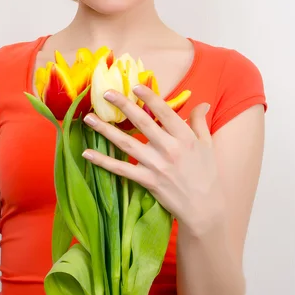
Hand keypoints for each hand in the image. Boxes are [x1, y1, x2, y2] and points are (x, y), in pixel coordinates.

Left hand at [82, 84, 225, 234]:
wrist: (204, 209)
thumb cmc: (206, 174)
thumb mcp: (207, 145)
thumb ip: (200, 122)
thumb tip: (202, 103)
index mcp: (185, 137)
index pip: (164, 112)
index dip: (149, 98)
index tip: (135, 85)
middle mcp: (169, 149)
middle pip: (142, 122)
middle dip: (123, 105)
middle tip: (106, 93)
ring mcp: (156, 165)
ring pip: (126, 143)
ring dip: (105, 130)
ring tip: (88, 118)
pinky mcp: (147, 181)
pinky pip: (121, 169)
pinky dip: (103, 161)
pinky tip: (87, 153)